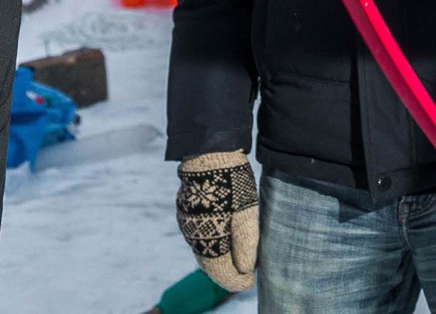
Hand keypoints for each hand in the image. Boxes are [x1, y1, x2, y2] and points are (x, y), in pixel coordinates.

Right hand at [177, 149, 259, 293]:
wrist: (209, 153)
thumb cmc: (232, 184)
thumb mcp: (247, 214)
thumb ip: (246, 244)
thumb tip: (246, 268)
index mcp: (208, 241)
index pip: (221, 273)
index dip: (236, 281)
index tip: (249, 282)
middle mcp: (193, 236)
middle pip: (210, 263)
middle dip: (227, 272)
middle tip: (244, 275)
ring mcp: (187, 224)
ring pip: (203, 249)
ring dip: (219, 257)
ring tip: (236, 260)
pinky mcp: (186, 211)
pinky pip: (199, 235)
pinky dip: (212, 243)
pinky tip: (222, 239)